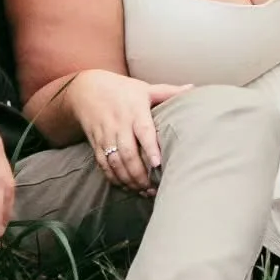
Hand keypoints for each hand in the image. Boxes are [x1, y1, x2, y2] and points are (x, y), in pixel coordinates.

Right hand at [65, 69, 192, 193]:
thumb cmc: (122, 90)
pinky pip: (103, 165)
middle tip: (153, 188)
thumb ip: (168, 91)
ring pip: (115, 162)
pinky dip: (114, 178)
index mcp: (134, 109)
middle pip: (128, 153)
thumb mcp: (145, 88)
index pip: (143, 130)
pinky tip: (126, 187)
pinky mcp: (96, 144)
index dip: (150, 147)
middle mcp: (119, 123)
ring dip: (128, 179)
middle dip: (140, 174)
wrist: (87, 89)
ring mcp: (106, 135)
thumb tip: (193, 88)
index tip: (158, 164)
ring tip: (143, 191)